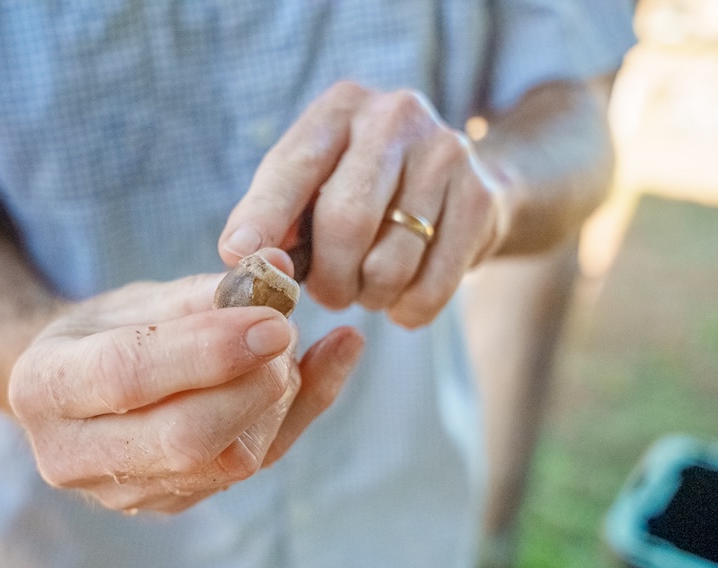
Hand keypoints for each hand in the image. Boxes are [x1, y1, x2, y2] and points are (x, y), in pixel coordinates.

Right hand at [8, 255, 363, 514]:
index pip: (128, 374)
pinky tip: (321, 366)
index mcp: (44, 386)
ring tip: (281, 350)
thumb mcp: (138, 298)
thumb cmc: (109, 330)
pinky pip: (249, 469)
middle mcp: (71, 455)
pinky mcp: (169, 505)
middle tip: (285, 332)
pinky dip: (295, 416)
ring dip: (274, 401)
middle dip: (252, 385)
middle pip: (184, 439)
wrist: (80, 388)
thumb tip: (279, 271)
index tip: (272, 321)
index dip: (208, 350)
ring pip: (226, 464)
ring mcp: (121, 493)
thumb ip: (206, 290)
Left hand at [219, 81, 513, 328]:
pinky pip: (432, 286)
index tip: (237, 256)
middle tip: (330, 294)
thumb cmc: (366, 195)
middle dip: (328, 278)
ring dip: (369, 296)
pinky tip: (403, 299)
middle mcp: (394, 117)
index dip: (263, 217)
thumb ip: (276, 217)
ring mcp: (444, 152)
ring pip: (388, 263)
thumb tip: (242, 256)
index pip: (293, 167)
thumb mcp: (315, 188)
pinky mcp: (481, 197)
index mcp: (340, 108)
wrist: (463, 187)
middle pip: (345, 222)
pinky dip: (408, 309)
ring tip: (368, 288)